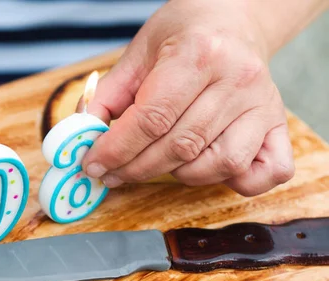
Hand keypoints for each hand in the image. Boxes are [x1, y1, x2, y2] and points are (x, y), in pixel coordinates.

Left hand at [82, 0, 295, 195]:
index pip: (151, 118)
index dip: (116, 150)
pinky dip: (236, 181)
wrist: (233, 18)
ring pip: (218, 164)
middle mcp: (237, 79)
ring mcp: (263, 104)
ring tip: (156, 163)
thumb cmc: (184, 36)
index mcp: (198, 54)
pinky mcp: (277, 123)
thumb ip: (107, 96)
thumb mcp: (139, 53)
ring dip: (178, 175)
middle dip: (135, 169)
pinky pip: (266, 172)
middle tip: (112, 173)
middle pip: (179, 146)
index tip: (93, 165)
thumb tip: (83, 138)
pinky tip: (207, 168)